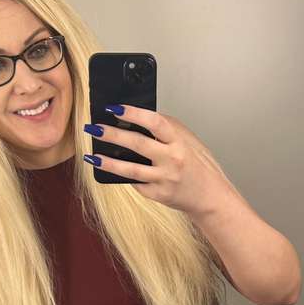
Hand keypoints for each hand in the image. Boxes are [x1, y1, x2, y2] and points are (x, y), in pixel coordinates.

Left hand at [84, 105, 235, 217]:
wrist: (211, 197)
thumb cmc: (200, 166)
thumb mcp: (189, 141)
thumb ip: (168, 130)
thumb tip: (139, 117)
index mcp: (180, 142)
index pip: (155, 122)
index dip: (134, 113)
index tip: (114, 108)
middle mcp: (172, 160)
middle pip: (138, 144)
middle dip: (113, 135)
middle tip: (94, 128)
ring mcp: (164, 179)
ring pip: (131, 170)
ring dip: (108, 163)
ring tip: (92, 156)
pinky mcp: (158, 195)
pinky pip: (136, 184)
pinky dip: (123, 177)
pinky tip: (110, 171)